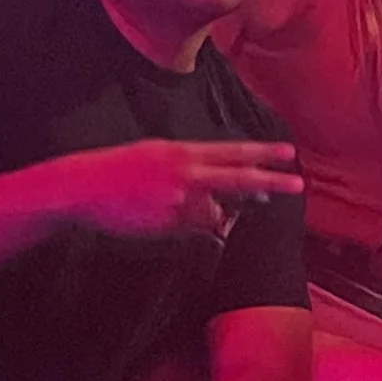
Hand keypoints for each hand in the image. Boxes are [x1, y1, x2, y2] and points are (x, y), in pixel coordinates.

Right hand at [57, 139, 303, 240]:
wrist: (83, 185)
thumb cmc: (122, 168)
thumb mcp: (159, 154)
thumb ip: (192, 166)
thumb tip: (222, 187)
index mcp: (182, 152)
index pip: (231, 151)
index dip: (261, 152)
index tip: (288, 152)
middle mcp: (184, 173)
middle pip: (237, 178)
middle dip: (269, 181)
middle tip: (298, 184)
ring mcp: (177, 200)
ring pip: (214, 211)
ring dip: (218, 214)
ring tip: (184, 205)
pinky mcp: (166, 223)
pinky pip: (191, 229)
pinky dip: (190, 226)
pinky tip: (163, 217)